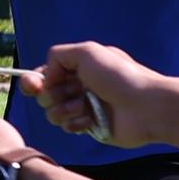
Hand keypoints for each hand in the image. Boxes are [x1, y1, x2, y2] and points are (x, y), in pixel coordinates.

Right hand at [22, 43, 178, 147]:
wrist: (146, 107)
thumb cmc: (119, 76)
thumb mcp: (87, 52)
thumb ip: (58, 55)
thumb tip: (46, 76)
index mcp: (80, 66)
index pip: (46, 73)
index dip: (34, 80)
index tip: (32, 86)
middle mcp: (80, 85)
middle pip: (45, 94)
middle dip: (53, 95)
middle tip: (73, 93)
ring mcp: (84, 106)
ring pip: (53, 112)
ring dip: (64, 110)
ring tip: (84, 107)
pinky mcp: (89, 126)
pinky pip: (67, 127)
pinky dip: (75, 123)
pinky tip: (89, 120)